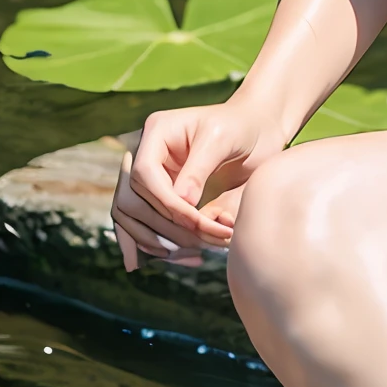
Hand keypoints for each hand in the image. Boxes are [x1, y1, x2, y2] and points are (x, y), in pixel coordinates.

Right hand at [111, 98, 284, 272]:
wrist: (255, 130)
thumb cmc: (241, 127)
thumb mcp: (223, 140)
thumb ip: (199, 168)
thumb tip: (180, 202)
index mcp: (156, 131)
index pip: (143, 175)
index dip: (165, 203)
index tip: (195, 221)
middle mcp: (144, 154)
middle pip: (131, 200)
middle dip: (163, 227)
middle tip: (198, 246)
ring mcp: (147, 176)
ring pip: (131, 218)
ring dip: (157, 242)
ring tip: (194, 257)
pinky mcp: (156, 195)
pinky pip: (144, 224)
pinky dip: (158, 245)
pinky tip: (180, 259)